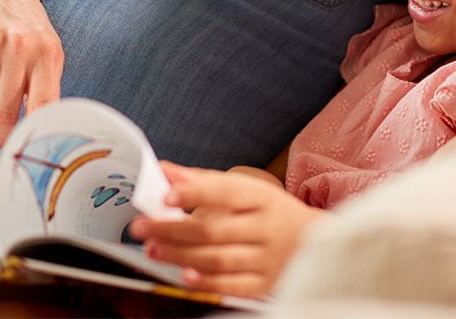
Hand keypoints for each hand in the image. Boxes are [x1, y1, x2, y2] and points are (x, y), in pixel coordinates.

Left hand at [130, 162, 323, 296]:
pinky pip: (232, 285)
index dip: (195, 192)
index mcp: (261, 197)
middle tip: (142, 227)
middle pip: (215, 229)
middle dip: (173, 229)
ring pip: (219, 258)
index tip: (166, 195)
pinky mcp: (265, 283)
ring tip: (153, 249)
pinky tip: (184, 276)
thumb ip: (203, 181)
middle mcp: (266, 226)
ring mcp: (267, 257)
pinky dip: (206, 282)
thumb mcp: (246, 190)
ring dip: (180, 255)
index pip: (226, 192)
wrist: (313, 240)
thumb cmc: (270, 212)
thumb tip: (165, 171)